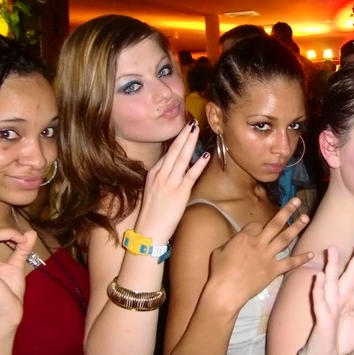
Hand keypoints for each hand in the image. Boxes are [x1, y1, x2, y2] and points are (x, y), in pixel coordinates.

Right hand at [135, 120, 208, 238]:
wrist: (148, 232)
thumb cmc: (151, 215)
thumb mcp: (152, 192)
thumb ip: (162, 180)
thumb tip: (172, 172)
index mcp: (153, 174)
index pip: (167, 153)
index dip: (176, 141)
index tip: (184, 131)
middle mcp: (160, 175)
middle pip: (173, 151)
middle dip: (183, 135)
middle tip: (191, 122)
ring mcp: (169, 183)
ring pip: (181, 158)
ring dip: (190, 142)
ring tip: (196, 130)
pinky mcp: (179, 193)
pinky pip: (191, 175)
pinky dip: (198, 164)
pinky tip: (205, 154)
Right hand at [208, 198, 311, 307]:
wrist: (226, 291)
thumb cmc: (219, 271)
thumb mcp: (219, 251)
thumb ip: (231, 243)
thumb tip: (237, 241)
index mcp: (244, 237)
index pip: (256, 225)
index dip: (258, 226)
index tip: (259, 229)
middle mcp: (259, 243)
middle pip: (275, 224)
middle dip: (287, 211)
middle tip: (297, 201)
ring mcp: (268, 256)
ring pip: (285, 238)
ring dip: (296, 227)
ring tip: (306, 217)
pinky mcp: (273, 270)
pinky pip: (290, 263)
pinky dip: (301, 259)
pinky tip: (311, 254)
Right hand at [301, 244, 353, 354]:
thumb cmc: (341, 342)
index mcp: (350, 301)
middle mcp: (340, 299)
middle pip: (348, 276)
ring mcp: (329, 305)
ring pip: (331, 282)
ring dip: (332, 266)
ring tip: (332, 250)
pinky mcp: (321, 314)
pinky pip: (320, 299)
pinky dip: (319, 288)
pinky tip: (319, 276)